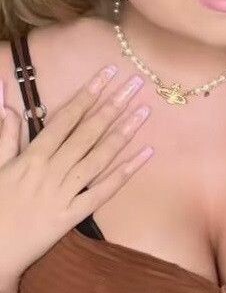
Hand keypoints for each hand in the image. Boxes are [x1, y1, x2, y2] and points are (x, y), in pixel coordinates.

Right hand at [0, 65, 153, 285]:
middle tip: (135, 83)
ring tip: (144, 111)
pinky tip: (144, 155)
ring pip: (99, 158)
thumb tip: (8, 105)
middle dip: (112, 105)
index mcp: (32, 157)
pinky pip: (103, 193)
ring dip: (123, 132)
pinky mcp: (72, 217)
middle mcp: (51, 171)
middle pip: (88, 132)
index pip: (65, 118)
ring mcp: (64, 194)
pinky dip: (125, 173)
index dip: (87, 94)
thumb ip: (5, 136)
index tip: (106, 74)